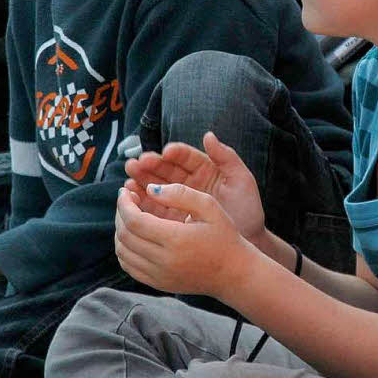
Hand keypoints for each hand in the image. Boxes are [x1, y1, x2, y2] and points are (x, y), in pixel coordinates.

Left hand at [114, 183, 255, 297]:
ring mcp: (159, 275)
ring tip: (130, 215)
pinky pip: (129, 266)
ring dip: (120, 231)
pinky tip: (134, 236)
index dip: (124, 204)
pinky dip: (124, 249)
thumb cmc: (224, 236)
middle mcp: (164, 261)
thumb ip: (181, 193)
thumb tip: (150, 189)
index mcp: (176, 239)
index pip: (134, 221)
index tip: (125, 191)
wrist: (233, 273)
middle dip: (120, 214)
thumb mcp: (209, 206)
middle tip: (127, 200)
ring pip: (123, 252)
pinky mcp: (158, 283)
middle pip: (125, 235)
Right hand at [125, 132, 266, 246]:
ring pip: (156, 186)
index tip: (166, 152)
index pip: (186, 157)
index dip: (175, 153)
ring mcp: (178, 200)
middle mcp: (188, 182)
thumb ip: (227, 157)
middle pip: (165, 169)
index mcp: (205, 169)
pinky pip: (153, 207)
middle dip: (150, 165)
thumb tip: (208, 135)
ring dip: (141, 181)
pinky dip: (141, 202)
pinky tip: (131, 198)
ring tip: (129, 178)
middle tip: (138, 163)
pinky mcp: (171, 218)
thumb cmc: (248, 210)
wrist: (248, 243)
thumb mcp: (242, 181)